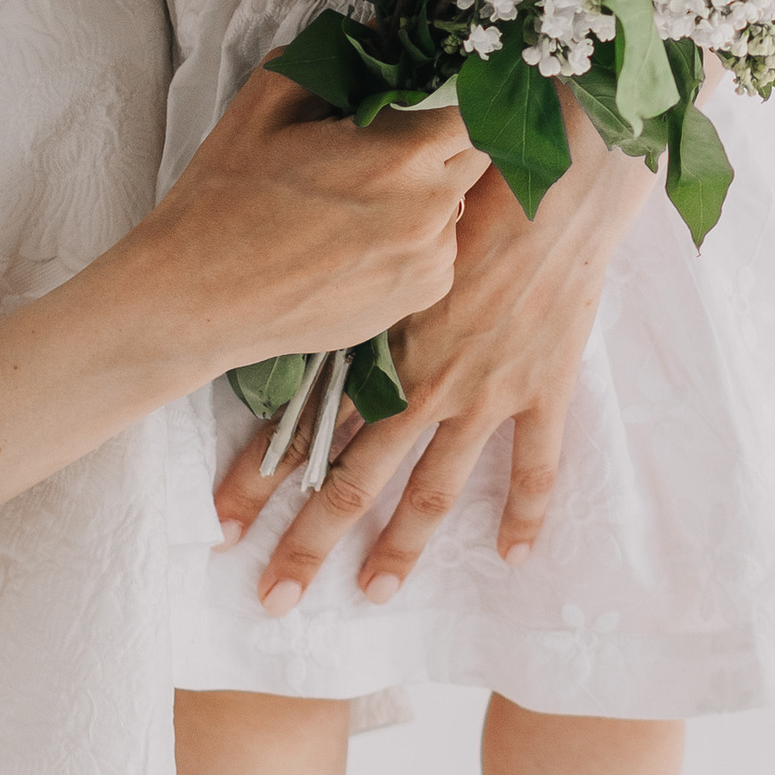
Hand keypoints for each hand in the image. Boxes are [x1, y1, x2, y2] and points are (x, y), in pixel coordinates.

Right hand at [152, 67, 483, 367]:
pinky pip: (438, 245)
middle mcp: (428, 213)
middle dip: (445, 129)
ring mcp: (427, 262)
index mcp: (400, 156)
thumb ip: (334, 56)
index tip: (433, 79)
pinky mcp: (416, 297)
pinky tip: (355, 232)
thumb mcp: (267, 101)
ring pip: (457, 198)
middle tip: (390, 127)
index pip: (475, 102)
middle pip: (477, 149)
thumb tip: (382, 31)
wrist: (195, 299)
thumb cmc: (224, 199)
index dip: (461, 84)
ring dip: (428, 182)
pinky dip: (414, 230)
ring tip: (359, 188)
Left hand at [215, 93, 656, 613]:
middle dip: (310, 540)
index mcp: (377, 339)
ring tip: (374, 591)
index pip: (304, 422)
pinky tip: (511, 557)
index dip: (259, 473)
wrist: (552, 178)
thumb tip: (282, 275)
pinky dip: (524, 513)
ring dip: (402, 545)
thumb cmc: (462, 182)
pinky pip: (535, 465)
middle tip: (275, 596)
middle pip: (355, 477)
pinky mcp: (541, 387)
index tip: (223, 520)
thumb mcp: (382, 226)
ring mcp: (483, 390)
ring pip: (434, 487)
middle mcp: (422, 378)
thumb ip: (340, 265)